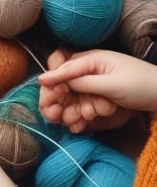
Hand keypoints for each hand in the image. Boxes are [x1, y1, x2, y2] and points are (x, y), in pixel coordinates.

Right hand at [38, 47, 156, 131]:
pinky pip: (82, 108)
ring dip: (70, 112)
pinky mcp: (98, 101)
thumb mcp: (111, 83)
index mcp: (92, 60)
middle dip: (57, 101)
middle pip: (63, 86)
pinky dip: (79, 118)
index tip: (45, 95)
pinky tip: (78, 126)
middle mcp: (89, 72)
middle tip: (53, 114)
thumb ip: (82, 82)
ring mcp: (94, 88)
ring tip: (74, 121)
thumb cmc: (142, 84)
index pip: (64, 68)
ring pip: (71, 100)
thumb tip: (55, 80)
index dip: (52, 82)